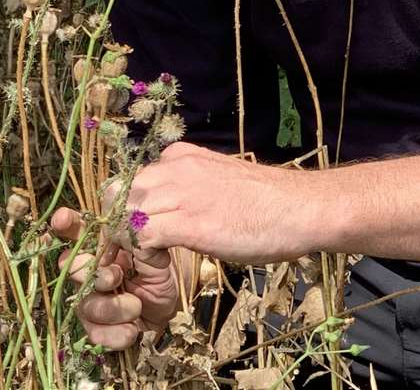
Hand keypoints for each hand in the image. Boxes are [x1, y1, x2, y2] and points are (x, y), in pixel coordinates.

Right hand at [49, 206, 180, 349]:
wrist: (168, 303)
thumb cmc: (155, 269)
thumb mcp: (153, 250)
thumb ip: (137, 239)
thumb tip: (124, 230)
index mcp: (98, 245)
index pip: (74, 229)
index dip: (64, 223)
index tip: (63, 219)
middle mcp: (86, 270)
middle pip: (71, 269)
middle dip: (94, 275)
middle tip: (117, 277)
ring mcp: (88, 300)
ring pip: (85, 305)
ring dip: (113, 308)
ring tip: (136, 306)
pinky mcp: (97, 328)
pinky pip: (95, 333)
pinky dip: (116, 334)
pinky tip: (132, 329)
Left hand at [120, 142, 305, 264]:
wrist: (300, 209)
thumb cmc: (267, 203)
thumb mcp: (217, 182)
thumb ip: (189, 187)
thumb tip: (169, 207)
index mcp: (179, 156)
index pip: (132, 179)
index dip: (131, 209)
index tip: (146, 232)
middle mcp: (173, 167)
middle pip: (119, 193)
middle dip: (122, 222)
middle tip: (145, 247)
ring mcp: (179, 192)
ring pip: (124, 213)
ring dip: (131, 240)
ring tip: (157, 256)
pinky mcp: (188, 221)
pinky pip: (140, 235)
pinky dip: (143, 253)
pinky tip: (165, 264)